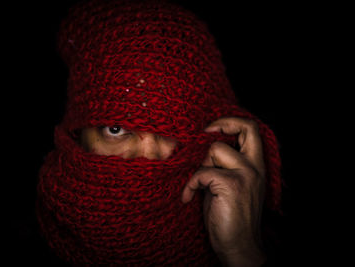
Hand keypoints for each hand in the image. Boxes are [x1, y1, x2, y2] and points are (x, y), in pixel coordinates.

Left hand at [181, 117, 266, 266]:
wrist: (238, 246)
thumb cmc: (228, 217)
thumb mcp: (227, 185)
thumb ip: (220, 166)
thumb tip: (199, 148)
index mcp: (254, 166)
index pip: (251, 130)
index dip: (230, 122)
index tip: (210, 130)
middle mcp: (254, 167)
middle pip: (245, 127)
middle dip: (221, 125)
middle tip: (202, 136)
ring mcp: (245, 174)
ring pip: (215, 149)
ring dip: (200, 165)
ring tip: (197, 185)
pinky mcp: (232, 185)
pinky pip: (201, 173)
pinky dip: (189, 185)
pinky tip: (188, 197)